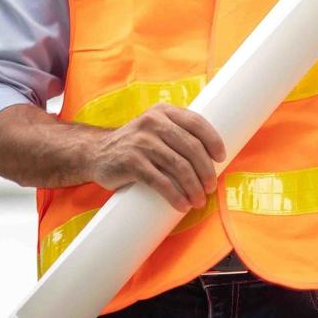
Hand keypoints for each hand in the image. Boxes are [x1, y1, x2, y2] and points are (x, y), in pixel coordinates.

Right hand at [86, 104, 226, 211]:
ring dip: (194, 188)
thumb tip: (212, 156)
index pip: (195, 122)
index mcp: (162, 112)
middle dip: (206, 171)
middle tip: (210, 188)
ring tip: (199, 200)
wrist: (96, 153)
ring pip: (179, 166)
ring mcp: (141, 142)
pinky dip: (175, 197)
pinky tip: (182, 205)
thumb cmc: (135, 145)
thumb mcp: (153, 128)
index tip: (221, 158)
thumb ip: (176, 132)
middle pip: (191, 147)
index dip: (213, 140)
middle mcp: (152, 122)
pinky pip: (161, 182)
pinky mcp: (131, 162)